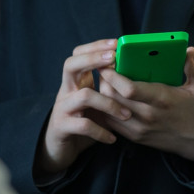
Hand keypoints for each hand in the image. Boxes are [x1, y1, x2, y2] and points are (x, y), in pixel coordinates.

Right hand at [36, 39, 131, 175]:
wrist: (58, 149)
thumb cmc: (83, 122)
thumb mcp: (94, 102)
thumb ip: (107, 88)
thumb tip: (135, 75)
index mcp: (74, 82)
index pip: (78, 54)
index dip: (95, 46)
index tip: (116, 44)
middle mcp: (65, 91)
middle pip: (70, 65)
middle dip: (93, 59)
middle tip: (114, 60)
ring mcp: (62, 108)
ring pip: (84, 96)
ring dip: (109, 103)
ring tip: (127, 114)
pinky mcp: (62, 127)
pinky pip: (83, 125)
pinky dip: (101, 131)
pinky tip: (112, 138)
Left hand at [98, 47, 193, 165]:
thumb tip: (189, 50)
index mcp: (163, 100)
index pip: (130, 89)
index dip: (114, 75)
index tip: (108, 62)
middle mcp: (148, 116)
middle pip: (113, 98)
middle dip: (103, 81)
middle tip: (103, 67)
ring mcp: (140, 129)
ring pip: (109, 110)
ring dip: (103, 94)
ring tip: (105, 80)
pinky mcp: (136, 136)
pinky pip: (112, 122)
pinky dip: (106, 108)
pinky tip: (109, 97)